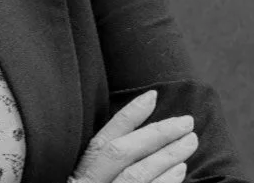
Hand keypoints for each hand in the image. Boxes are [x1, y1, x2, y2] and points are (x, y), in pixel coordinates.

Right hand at [69, 90, 198, 182]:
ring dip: (167, 156)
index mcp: (80, 172)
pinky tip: (180, 170)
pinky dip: (166, 182)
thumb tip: (133, 134)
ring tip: (189, 142)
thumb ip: (101, 162)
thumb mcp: (86, 177)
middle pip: (123, 154)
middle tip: (185, 121)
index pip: (104, 139)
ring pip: (138, 175)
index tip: (152, 96)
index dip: (128, 116)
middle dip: (156, 134)